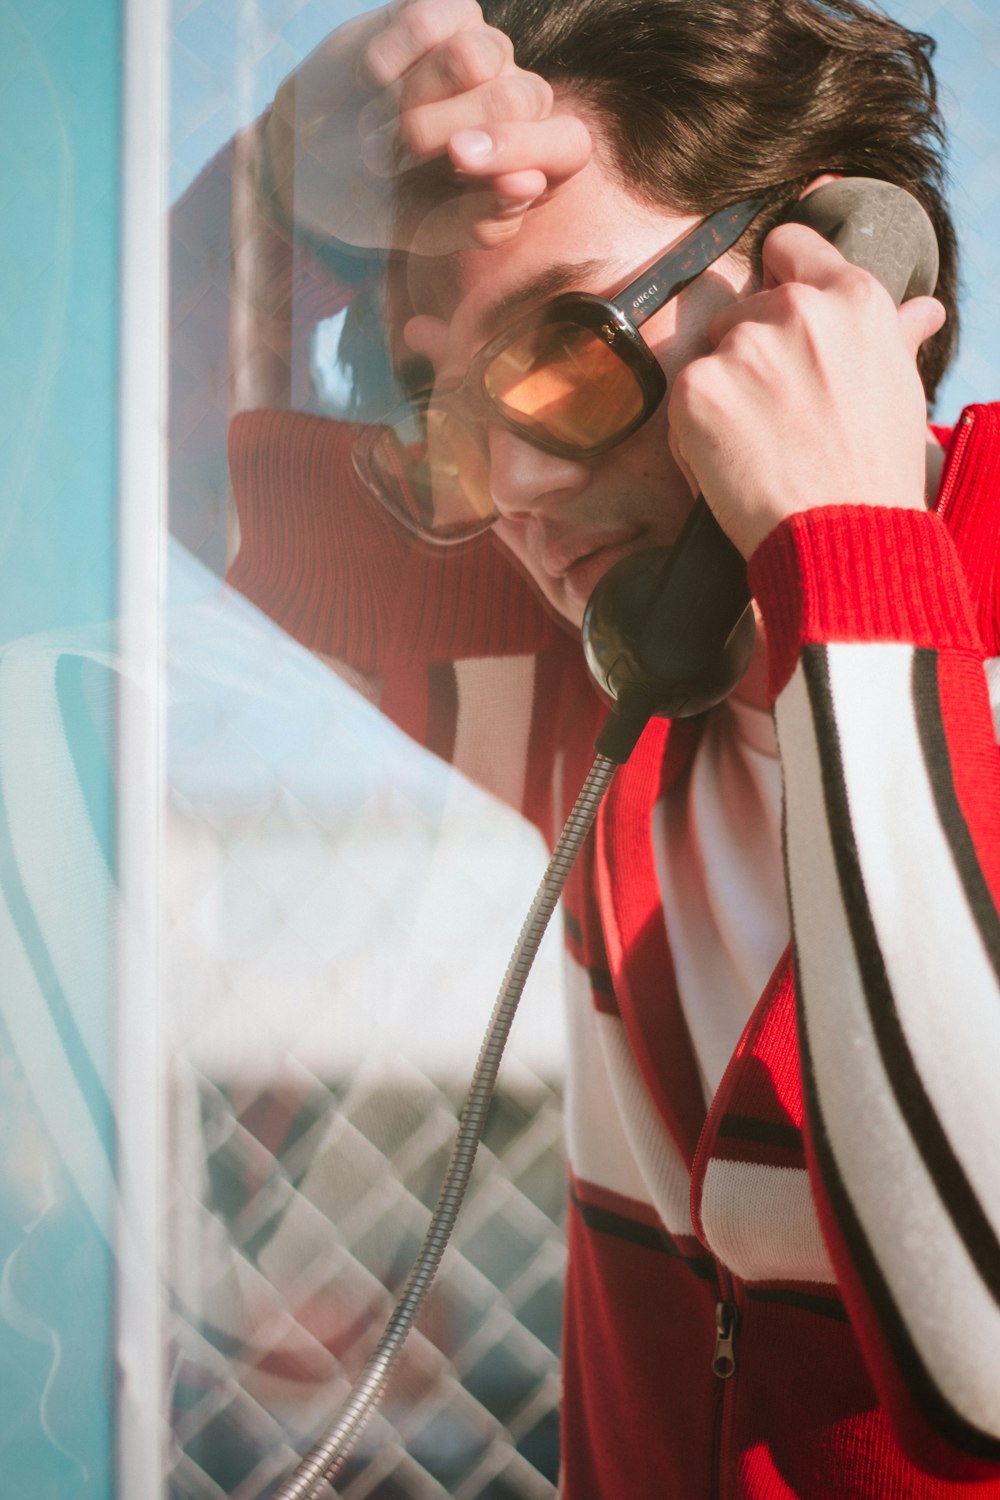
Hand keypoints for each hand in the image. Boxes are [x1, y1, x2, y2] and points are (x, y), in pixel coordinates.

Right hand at [263, 0, 590, 253]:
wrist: (314, 162)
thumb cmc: (383, 203)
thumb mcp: (426, 230)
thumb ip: (481, 222)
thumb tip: (529, 185)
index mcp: (528, 160)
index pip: (567, 146)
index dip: (523, 150)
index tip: (460, 163)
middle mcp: (516, 101)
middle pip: (520, 97)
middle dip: (449, 130)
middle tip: (396, 153)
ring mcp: (482, 51)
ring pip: (478, 54)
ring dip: (416, 98)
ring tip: (377, 127)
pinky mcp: (439, 14)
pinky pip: (431, 19)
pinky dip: (391, 55)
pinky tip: (370, 79)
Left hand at [666, 223, 945, 558]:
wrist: (843, 537)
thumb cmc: (876, 473)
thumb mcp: (898, 391)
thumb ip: (894, 338)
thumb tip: (921, 311)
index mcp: (853, 298)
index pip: (790, 245)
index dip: (778, 272)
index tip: (775, 304)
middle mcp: (796, 308)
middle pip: (743, 309)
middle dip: (750, 354)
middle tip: (779, 416)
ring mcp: (743, 345)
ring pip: (712, 355)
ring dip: (722, 394)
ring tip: (760, 446)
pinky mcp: (697, 386)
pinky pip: (682, 400)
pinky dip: (694, 433)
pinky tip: (731, 465)